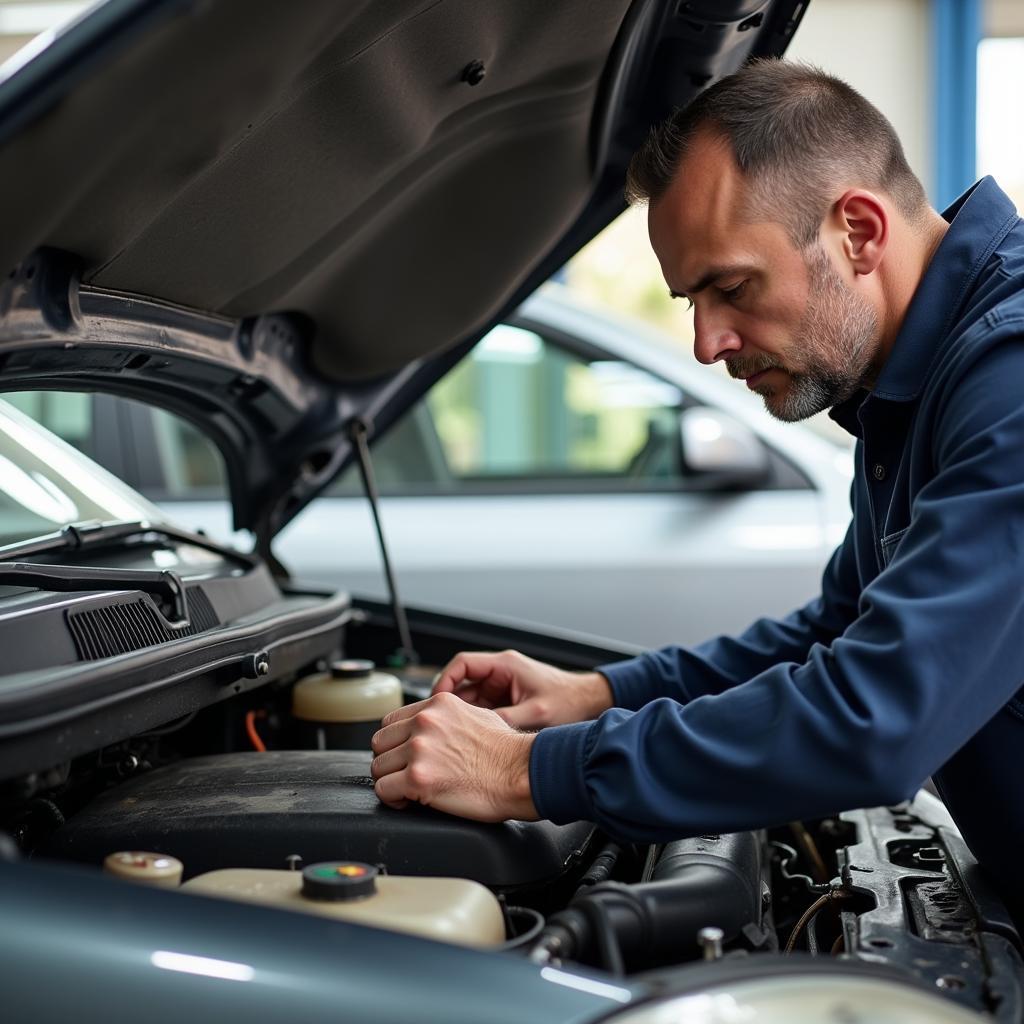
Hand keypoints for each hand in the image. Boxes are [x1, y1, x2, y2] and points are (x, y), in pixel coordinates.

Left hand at [370, 691, 538, 821]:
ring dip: (391, 781)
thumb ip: (448, 717)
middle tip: (406, 775)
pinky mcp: (418, 778)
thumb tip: (434, 727)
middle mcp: (425, 722)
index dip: (396, 742)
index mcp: (438, 705)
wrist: (521, 773)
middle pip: (380, 743)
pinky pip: (384, 790)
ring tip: (410, 789)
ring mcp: (420, 749)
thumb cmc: (507, 751)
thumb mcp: (477, 714)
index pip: (392, 721)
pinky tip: (411, 800)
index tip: (405, 756)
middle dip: (390, 761)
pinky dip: (394, 799)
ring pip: (378, 767)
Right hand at [432, 649, 612, 728]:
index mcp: (505, 665)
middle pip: (462, 681)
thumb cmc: (568, 701)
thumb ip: (505, 720)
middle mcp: (501, 672)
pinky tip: (473, 737)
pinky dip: (475, 720)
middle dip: (450, 703)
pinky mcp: (506, 699)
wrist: (588, 702)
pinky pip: (482, 707)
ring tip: (456, 733)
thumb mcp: (536, 713)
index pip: (462, 664)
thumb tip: (477, 734)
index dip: (445, 680)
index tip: (437, 700)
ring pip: (470, 696)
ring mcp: (502, 686)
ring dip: (463, 713)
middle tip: (442, 723)